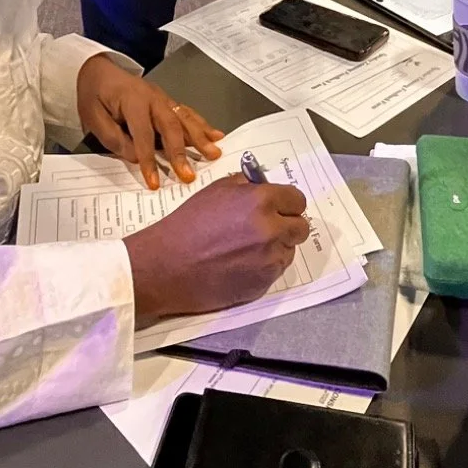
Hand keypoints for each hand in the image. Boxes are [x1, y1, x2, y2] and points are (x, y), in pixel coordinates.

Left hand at [75, 57, 223, 189]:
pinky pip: (187, 113)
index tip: (155, 183)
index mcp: (132, 101)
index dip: (149, 159)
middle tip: (189, 175)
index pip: (143, 134)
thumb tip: (136, 157)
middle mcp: (153, 98)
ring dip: (201, 138)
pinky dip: (202, 125)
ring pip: (184, 119)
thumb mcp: (92, 117)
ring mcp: (163, 98)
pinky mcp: (167, 101)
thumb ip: (113, 138)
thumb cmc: (94, 95)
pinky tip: (216, 135)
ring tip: (215, 154)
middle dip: (181, 152)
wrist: (98, 70)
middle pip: (171, 126)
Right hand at [124, 175, 311, 323]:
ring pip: (289, 249)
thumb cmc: (188, 224)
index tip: (279, 207)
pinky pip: (276, 270)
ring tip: (247, 248)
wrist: (167, 266)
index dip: (288, 203)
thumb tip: (263, 185)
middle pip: (300, 227)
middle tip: (267, 228)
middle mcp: (271, 229)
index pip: (297, 200)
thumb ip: (246, 186)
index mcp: (261, 201)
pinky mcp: (264, 283)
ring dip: (277, 247)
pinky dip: (265, 266)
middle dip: (287, 225)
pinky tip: (241, 263)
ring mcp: (269, 259)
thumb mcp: (216, 191)